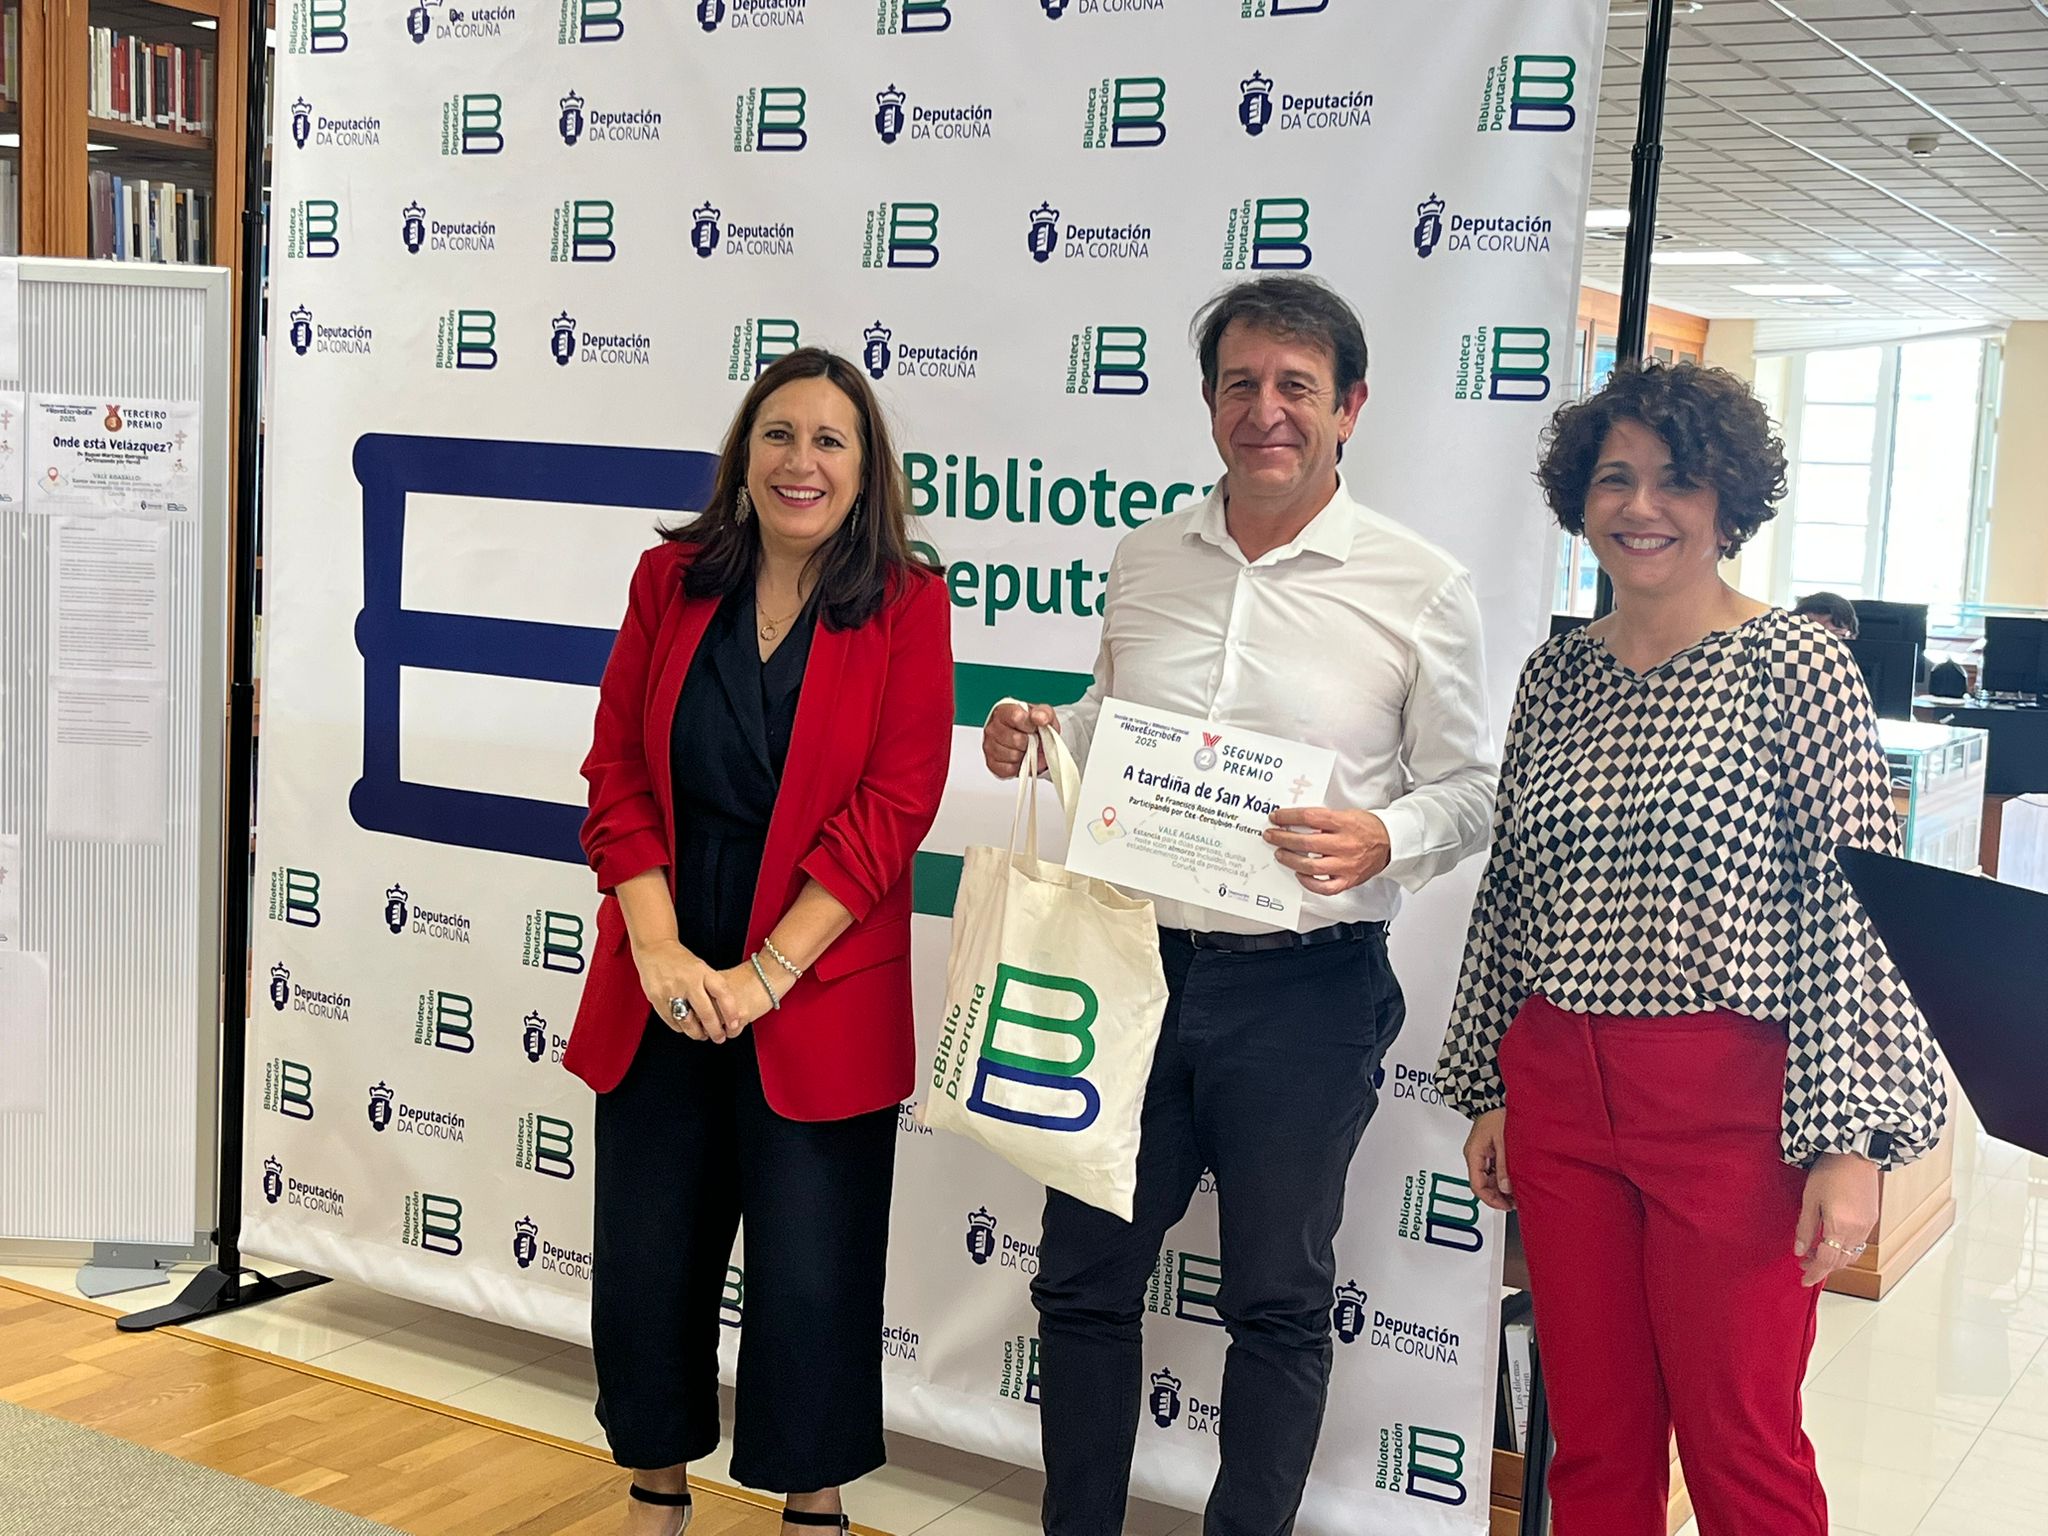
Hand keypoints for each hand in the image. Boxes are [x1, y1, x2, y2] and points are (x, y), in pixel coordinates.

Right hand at [632, 940, 720, 1042]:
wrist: (654, 948)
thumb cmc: (681, 960)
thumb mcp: (701, 967)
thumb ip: (711, 986)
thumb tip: (725, 1012)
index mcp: (702, 972)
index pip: (722, 993)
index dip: (730, 1011)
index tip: (734, 1024)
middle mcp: (688, 981)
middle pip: (706, 1013)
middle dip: (715, 1030)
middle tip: (719, 1038)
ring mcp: (671, 991)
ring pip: (688, 1022)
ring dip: (697, 1033)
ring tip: (702, 1035)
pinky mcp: (657, 998)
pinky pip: (672, 1021)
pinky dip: (681, 1028)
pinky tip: (686, 1028)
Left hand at [700, 962, 782, 1042]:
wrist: (768, 974)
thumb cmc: (748, 977)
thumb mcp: (721, 981)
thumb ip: (707, 993)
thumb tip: (697, 1009)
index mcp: (706, 986)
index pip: (691, 1009)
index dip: (694, 1018)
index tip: (698, 1021)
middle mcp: (713, 997)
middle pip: (701, 1022)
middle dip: (706, 1028)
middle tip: (710, 1028)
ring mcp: (725, 1008)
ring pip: (715, 1030)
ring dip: (719, 1031)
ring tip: (726, 1025)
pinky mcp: (739, 1016)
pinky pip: (731, 1033)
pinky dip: (733, 1031)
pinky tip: (737, 1022)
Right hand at [983, 701, 1058, 779]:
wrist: (1036, 743)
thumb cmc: (1035, 727)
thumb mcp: (1045, 715)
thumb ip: (1044, 713)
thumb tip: (1040, 718)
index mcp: (1003, 711)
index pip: (1016, 717)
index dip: (1029, 725)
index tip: (1034, 728)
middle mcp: (992, 728)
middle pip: (1015, 739)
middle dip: (1028, 742)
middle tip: (1031, 740)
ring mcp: (989, 746)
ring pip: (1012, 755)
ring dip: (1024, 755)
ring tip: (1025, 749)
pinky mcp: (991, 764)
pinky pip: (1008, 769)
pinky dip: (1018, 767)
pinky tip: (1020, 759)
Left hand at [1263, 807, 1391, 893]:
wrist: (1390, 843)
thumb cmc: (1366, 827)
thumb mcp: (1346, 814)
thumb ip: (1323, 819)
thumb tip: (1294, 820)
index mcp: (1344, 823)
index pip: (1310, 818)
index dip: (1288, 817)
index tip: (1275, 817)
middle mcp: (1345, 844)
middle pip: (1306, 843)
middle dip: (1283, 838)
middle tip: (1271, 836)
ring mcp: (1346, 865)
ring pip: (1311, 866)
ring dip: (1290, 860)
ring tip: (1280, 854)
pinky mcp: (1348, 880)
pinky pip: (1324, 887)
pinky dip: (1308, 882)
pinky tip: (1300, 874)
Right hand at [1464, 1109, 1513, 1211]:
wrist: (1495, 1098)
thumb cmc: (1497, 1114)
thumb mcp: (1504, 1142)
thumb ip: (1504, 1165)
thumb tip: (1506, 1187)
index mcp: (1473, 1154)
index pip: (1477, 1185)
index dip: (1491, 1199)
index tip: (1505, 1206)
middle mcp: (1474, 1155)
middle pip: (1481, 1184)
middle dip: (1497, 1196)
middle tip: (1514, 1203)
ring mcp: (1480, 1153)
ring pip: (1487, 1178)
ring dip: (1500, 1187)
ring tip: (1516, 1193)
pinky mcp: (1487, 1150)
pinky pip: (1492, 1169)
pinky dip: (1501, 1177)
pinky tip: (1513, 1180)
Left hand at [1795, 1151, 1879, 1287]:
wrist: (1856, 1153)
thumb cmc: (1829, 1172)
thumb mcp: (1809, 1199)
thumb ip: (1805, 1227)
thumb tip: (1799, 1250)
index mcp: (1841, 1227)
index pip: (1827, 1261)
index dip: (1814, 1273)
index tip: (1804, 1280)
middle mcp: (1858, 1231)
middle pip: (1840, 1261)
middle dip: (1822, 1266)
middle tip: (1804, 1263)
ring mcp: (1867, 1226)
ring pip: (1850, 1254)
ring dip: (1834, 1258)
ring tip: (1814, 1252)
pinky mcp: (1872, 1219)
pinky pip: (1858, 1243)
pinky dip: (1843, 1248)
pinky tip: (1830, 1240)